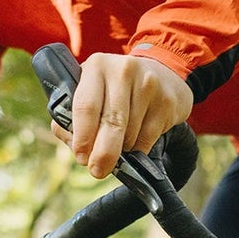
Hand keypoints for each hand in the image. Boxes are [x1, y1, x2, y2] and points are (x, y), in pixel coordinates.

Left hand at [55, 53, 193, 177]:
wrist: (162, 75)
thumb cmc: (115, 90)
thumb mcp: (91, 91)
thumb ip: (72, 117)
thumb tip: (75, 148)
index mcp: (97, 66)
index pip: (86, 106)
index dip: (82, 137)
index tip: (81, 157)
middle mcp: (123, 71)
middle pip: (111, 122)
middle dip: (103, 153)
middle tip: (98, 171)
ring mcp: (148, 85)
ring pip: (130, 134)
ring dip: (121, 150)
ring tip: (118, 144)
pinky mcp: (166, 101)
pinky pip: (147, 139)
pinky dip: (138, 148)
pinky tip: (135, 140)